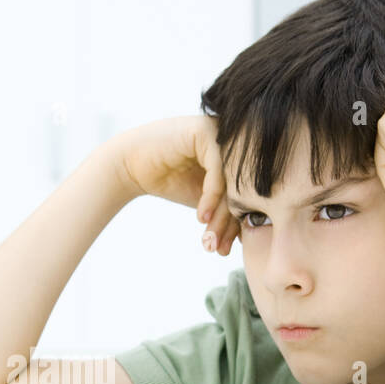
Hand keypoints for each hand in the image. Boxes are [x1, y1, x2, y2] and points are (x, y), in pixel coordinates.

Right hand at [113, 115, 241, 255]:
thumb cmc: (169, 181)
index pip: (247, 195)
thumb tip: (253, 237)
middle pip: (241, 190)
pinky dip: (211, 197)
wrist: (131, 165)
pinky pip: (217, 170)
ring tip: (209, 241)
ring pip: (231, 183)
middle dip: (228, 226)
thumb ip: (228, 210)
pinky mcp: (206, 131)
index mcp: (240, 157)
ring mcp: (222, 134)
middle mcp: (235, 142)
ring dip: (220, 217)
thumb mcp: (205, 201)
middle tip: (217, 250)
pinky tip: (201, 217)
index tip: (225, 251)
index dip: (236, 227)